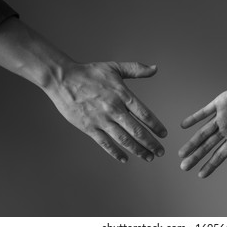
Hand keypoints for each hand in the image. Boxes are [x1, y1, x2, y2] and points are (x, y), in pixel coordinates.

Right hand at [45, 61, 166, 162]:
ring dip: (138, 150)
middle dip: (151, 143)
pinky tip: (124, 158)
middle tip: (160, 152)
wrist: (62, 79)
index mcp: (122, 95)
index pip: (145, 114)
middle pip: (137, 131)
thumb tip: (155, 69)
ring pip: (124, 140)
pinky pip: (105, 143)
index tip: (163, 134)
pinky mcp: (89, 128)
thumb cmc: (89, 73)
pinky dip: (115, 153)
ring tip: (148, 157)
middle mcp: (114, 109)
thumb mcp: (115, 67)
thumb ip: (136, 69)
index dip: (156, 126)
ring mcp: (101, 120)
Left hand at [179, 74, 226, 177]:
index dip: (210, 164)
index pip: (220, 154)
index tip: (200, 175)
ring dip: (192, 141)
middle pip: (208, 145)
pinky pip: (204, 111)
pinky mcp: (220, 102)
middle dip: (196, 156)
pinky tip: (183, 125)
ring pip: (204, 131)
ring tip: (181, 153)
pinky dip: (194, 118)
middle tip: (183, 166)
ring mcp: (222, 116)